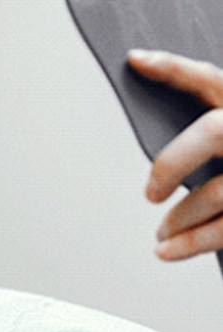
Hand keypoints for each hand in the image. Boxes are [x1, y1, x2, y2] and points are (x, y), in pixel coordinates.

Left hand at [127, 49, 222, 259]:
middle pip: (213, 132)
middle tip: (151, 193)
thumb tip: (164, 165)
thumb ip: (216, 134)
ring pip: (215, 192)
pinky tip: (167, 251)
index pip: (212, 79)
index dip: (175, 68)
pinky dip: (190, 243)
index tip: (136, 61)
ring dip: (179, 218)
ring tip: (161, 234)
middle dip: (172, 161)